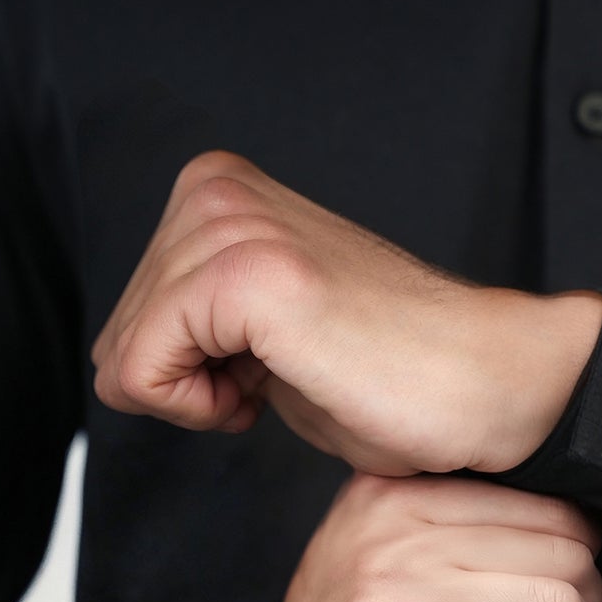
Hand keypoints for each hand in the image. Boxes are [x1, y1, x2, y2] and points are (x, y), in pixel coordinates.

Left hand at [90, 151, 601, 474]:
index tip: (274, 367)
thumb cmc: (390, 377)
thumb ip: (197, 323)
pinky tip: (270, 394)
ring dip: (203, 399)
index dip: (193, 372)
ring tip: (291, 379)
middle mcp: (215, 190)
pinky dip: (198, 410)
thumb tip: (121, 361)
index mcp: (218, 191)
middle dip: (192, 385)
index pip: (130, 313)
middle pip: (118, 333)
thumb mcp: (260, 335)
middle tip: (287, 378)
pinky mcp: (244, 274)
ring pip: (126, 355)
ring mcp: (229, 224)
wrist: (482, 383)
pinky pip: (141, 371)